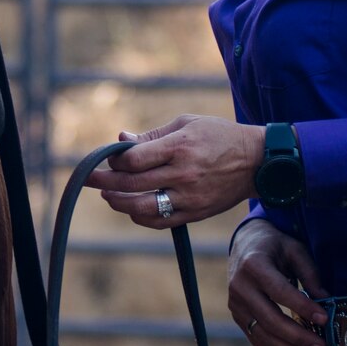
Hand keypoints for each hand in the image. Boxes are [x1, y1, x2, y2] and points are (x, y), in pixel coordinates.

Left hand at [91, 114, 261, 227]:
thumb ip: (151, 136)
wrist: (258, 162)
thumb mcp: (186, 124)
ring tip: (108, 195)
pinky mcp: (196, 213)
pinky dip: (140, 217)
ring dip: (118, 203)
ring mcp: (190, 197)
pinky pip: (161, 221)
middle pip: (132, 185)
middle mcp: (183, 174)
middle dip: (104, 182)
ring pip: (143, 208)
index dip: (114, 160)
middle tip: (88, 179)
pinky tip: (131, 208)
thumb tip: (121, 139)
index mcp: (180, 147)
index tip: (109, 158)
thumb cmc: (219, 136)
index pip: (133, 160)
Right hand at [228, 219, 328, 345]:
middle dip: (298, 338)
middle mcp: (240, 287)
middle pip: (270, 319)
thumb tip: (328, 303)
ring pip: (263, 336)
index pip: (279, 291)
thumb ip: (311, 275)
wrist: (245, 245)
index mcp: (253, 265)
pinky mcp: (239, 318)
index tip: (325, 319)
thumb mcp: (296, 251)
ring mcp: (236, 305)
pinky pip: (257, 342)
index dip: (302, 307)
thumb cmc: (276, 246)